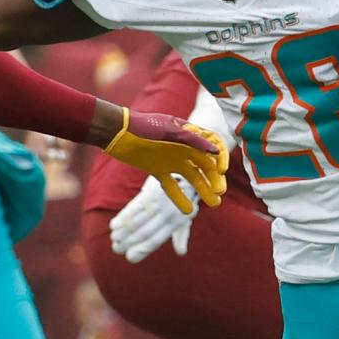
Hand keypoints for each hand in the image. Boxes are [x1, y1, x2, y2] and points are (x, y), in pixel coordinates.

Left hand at [102, 108, 228, 214]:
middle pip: (205, 165)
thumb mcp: (170, 132)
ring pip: (192, 176)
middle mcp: (183, 147)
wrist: (117, 132)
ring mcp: (170, 159)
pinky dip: (179, 197)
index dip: (220, 158)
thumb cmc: (144, 128)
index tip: (221, 171)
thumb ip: (193, 140)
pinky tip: (188, 211)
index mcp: (189, 134)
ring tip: (215, 204)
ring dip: (203, 189)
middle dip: (214, 179)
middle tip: (219, 193)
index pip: (213, 145)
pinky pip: (172, 185)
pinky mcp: (158, 169)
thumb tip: (216, 151)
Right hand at [110, 175, 196, 262]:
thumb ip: (181, 234)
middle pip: (144, 231)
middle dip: (129, 242)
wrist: (186, 172)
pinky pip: (134, 207)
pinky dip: (123, 217)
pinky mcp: (151, 192)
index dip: (143, 249)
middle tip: (116, 249)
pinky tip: (114, 225)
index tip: (130, 258)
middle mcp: (168, 214)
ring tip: (113, 239)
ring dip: (123, 231)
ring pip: (137, 220)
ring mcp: (159, 202)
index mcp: (176, 222)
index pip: (156, 239)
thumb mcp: (187, 216)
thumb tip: (181, 252)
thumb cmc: (184, 198)